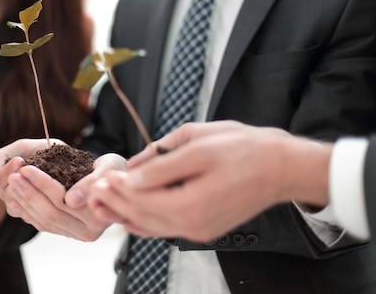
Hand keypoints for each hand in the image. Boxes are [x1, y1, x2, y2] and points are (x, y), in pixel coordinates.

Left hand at [0, 139, 125, 240]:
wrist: (119, 182)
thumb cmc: (115, 170)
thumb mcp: (109, 168)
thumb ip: (91, 183)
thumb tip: (71, 200)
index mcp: (98, 218)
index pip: (63, 200)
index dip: (42, 184)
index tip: (26, 168)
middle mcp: (88, 232)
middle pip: (51, 212)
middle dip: (29, 192)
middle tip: (13, 175)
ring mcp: (76, 234)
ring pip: (43, 221)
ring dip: (24, 201)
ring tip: (12, 182)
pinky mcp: (67, 233)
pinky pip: (43, 225)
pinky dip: (27, 211)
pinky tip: (16, 197)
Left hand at [89, 121, 329, 241]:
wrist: (282, 167)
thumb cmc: (246, 150)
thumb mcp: (198, 144)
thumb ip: (162, 162)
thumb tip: (133, 171)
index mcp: (191, 203)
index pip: (140, 198)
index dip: (117, 188)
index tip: (100, 178)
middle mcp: (193, 224)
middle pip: (142, 216)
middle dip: (115, 202)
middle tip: (94, 191)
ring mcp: (199, 230)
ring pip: (151, 226)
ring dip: (125, 215)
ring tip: (102, 206)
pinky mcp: (204, 229)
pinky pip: (166, 228)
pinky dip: (145, 223)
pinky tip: (130, 218)